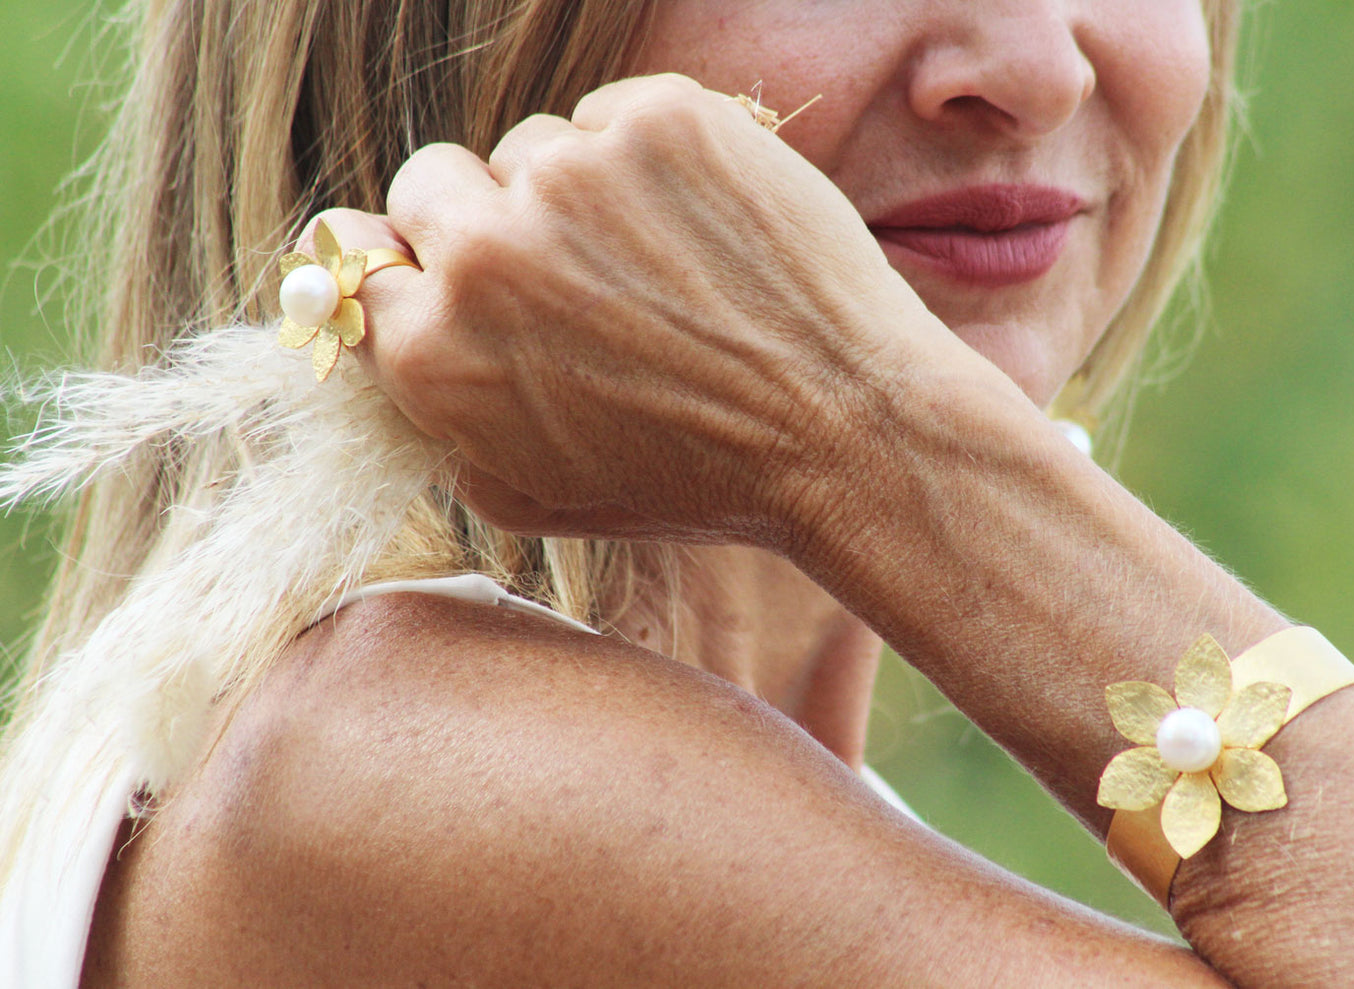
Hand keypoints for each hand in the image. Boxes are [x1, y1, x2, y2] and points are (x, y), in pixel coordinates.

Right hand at [315, 74, 975, 549]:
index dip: (400, 260)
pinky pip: (611, 115)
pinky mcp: (659, 120)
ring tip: (657, 267)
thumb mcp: (536, 496)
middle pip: (429, 182)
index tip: (434, 261)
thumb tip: (397, 341)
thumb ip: (443, 424)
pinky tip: (699, 228)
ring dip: (574, 194)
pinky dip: (646, 160)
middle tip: (566, 268)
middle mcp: (484, 254)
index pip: (350, 256)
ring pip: (532, 147)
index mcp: (435, 357)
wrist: (845, 433)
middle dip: (483, 219)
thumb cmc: (694, 481)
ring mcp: (573, 174)